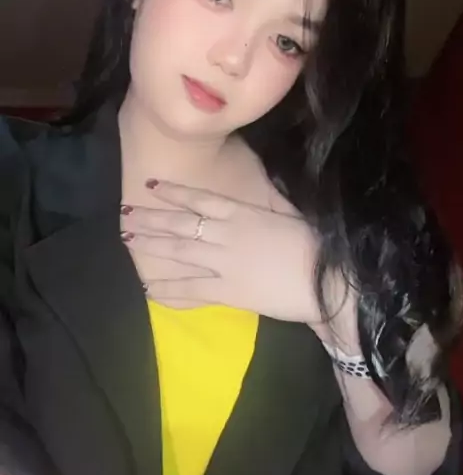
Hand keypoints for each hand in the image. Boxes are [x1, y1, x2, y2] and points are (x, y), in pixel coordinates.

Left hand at [120, 180, 360, 350]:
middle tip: (124, 216)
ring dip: (151, 247)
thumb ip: (269, 199)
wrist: (327, 282)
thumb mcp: (290, 212)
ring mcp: (224, 264)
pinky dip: (169, 291)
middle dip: (150, 220)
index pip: (200, 199)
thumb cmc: (314, 244)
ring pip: (179, 253)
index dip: (174, 193)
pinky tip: (150, 290)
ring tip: (128, 241)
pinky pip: (192, 291)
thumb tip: (262, 182)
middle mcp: (226, 234)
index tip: (152, 187)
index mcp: (242, 213)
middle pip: (179, 225)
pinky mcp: (228, 293)